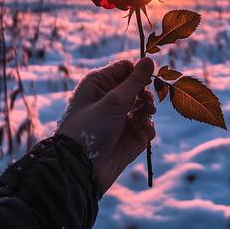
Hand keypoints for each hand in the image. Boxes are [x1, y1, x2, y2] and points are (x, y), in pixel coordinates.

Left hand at [56, 57, 155, 192]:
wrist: (81, 169)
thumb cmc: (91, 128)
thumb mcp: (114, 101)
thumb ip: (134, 81)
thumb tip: (149, 59)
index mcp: (100, 83)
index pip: (125, 68)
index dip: (138, 73)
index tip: (146, 82)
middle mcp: (109, 98)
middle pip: (138, 87)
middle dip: (145, 95)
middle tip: (146, 104)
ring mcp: (120, 118)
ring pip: (144, 106)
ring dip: (148, 111)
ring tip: (144, 119)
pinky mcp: (129, 136)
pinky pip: (145, 126)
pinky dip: (147, 128)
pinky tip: (143, 134)